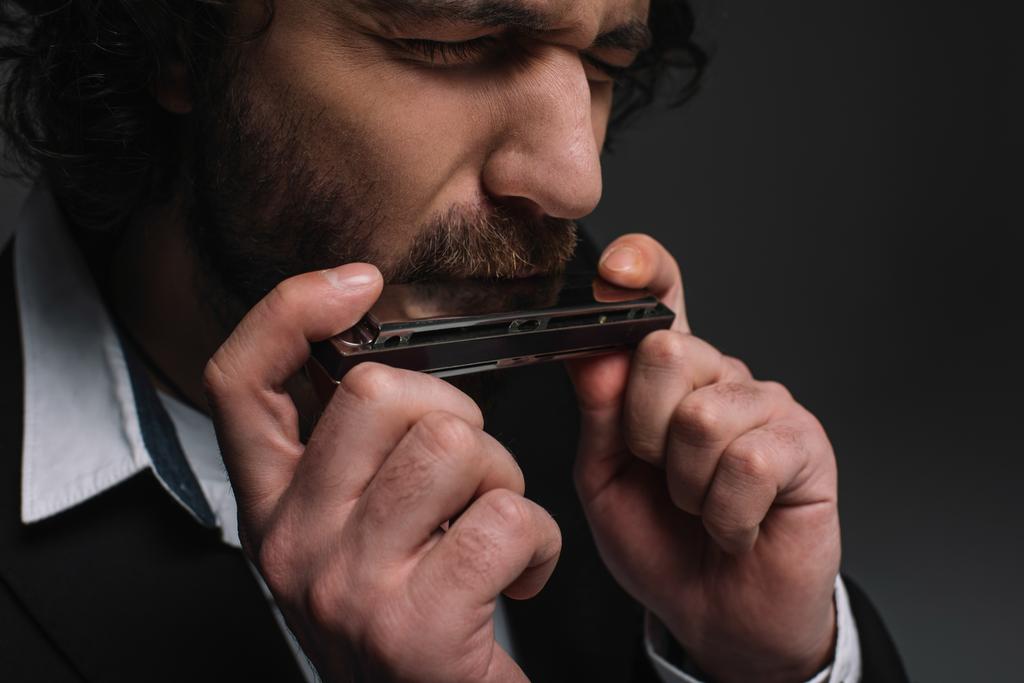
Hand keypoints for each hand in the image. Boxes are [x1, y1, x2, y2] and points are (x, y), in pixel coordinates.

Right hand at [203, 264, 560, 682]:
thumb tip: (378, 345)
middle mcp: (293, 543)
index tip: (358, 284)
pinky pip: (506, 519)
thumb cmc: (409, 616)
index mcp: (272, 508)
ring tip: (490, 526)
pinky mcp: (414, 625)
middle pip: (378, 394)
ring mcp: (348, 585)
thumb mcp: (350, 530)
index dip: (292, 311)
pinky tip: (519, 573)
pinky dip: (539, 542)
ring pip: (454, 446)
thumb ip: (350, 450)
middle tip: (465, 477)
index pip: (240, 381)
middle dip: (455, 416)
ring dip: (503, 478)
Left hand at [566, 235, 839, 682]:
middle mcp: (720, 376)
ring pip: (703, 417)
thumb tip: (594, 350)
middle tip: (662, 474)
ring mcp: (766, 405)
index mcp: (666, 377)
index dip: (642, 270)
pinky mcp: (805, 445)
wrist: (715, 613)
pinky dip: (725, 515)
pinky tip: (735, 525)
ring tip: (700, 506)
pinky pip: (747, 465)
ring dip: (687, 486)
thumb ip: (599, 412)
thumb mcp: (605, 475)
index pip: (659, 300)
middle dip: (644, 431)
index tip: (618, 270)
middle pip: (667, 352)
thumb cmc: (660, 541)